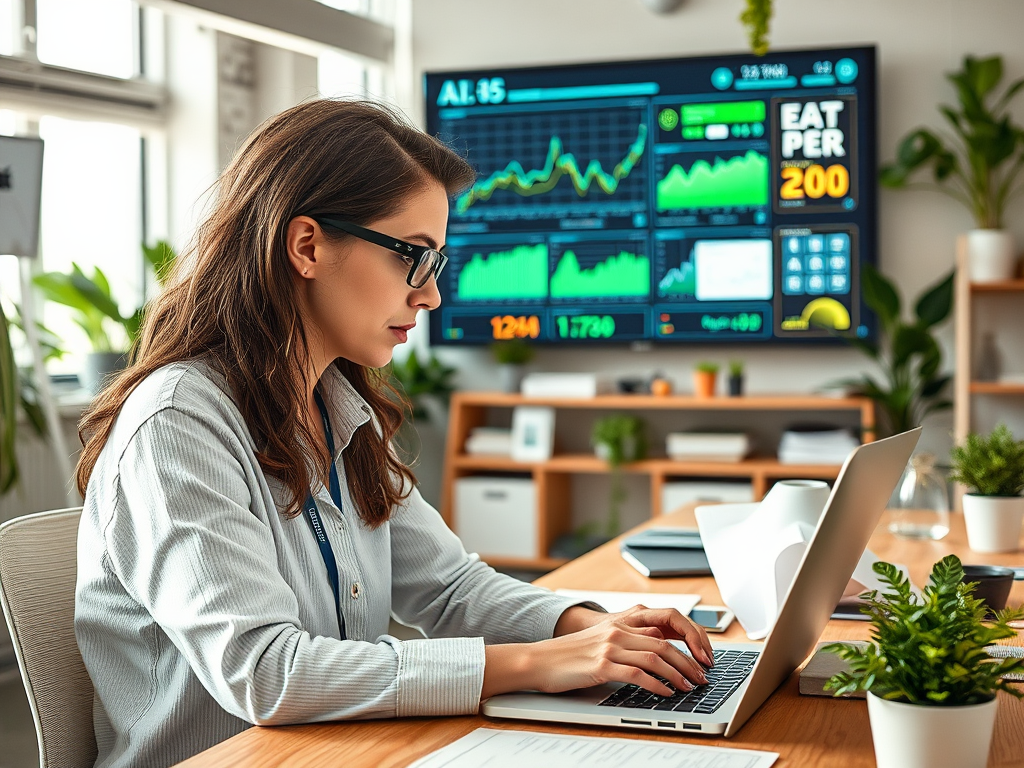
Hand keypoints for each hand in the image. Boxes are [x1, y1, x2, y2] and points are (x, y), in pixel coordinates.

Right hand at [483, 606, 712, 698]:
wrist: (540, 660)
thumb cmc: (571, 655)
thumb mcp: (603, 640)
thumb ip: (629, 641)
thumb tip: (658, 651)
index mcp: (621, 623)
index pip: (665, 627)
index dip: (687, 643)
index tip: (700, 658)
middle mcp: (618, 631)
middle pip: (665, 644)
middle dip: (689, 663)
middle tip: (701, 677)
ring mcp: (610, 647)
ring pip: (656, 659)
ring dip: (678, 675)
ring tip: (689, 688)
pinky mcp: (602, 666)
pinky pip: (638, 675)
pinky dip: (657, 685)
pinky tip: (665, 694)